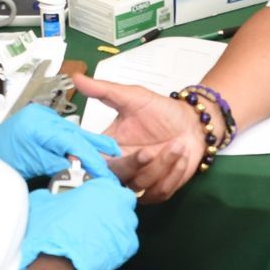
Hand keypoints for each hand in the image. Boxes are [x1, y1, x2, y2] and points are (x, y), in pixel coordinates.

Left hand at [0, 104, 118, 180]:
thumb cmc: (1, 159)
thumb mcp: (32, 165)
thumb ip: (58, 165)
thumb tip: (80, 171)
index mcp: (39, 125)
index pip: (74, 142)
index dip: (92, 158)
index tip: (104, 172)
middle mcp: (42, 118)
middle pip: (78, 133)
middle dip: (98, 149)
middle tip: (117, 159)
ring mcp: (43, 119)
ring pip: (74, 132)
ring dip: (91, 145)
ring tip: (110, 154)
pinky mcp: (43, 123)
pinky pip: (66, 133)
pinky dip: (78, 143)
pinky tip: (89, 150)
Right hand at [17, 178, 137, 269]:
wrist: (57, 264)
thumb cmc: (49, 231)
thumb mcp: (41, 202)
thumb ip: (51, 195)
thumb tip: (48, 197)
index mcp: (100, 187)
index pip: (107, 185)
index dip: (99, 194)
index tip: (90, 202)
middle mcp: (118, 203)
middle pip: (122, 202)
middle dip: (111, 209)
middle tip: (94, 218)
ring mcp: (126, 225)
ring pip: (125, 223)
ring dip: (114, 227)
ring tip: (95, 237)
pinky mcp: (129, 246)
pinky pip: (125, 242)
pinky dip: (115, 246)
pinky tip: (99, 250)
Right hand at [71, 73, 208, 201]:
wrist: (192, 122)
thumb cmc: (161, 111)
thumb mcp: (131, 97)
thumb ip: (103, 90)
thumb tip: (77, 78)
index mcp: (108, 148)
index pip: (90, 159)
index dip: (90, 161)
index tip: (103, 154)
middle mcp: (121, 167)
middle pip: (114, 177)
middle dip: (132, 165)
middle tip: (147, 152)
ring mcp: (139, 180)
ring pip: (139, 185)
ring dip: (160, 165)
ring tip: (176, 144)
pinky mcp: (158, 190)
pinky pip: (159, 191)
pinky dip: (172, 173)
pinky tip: (181, 155)